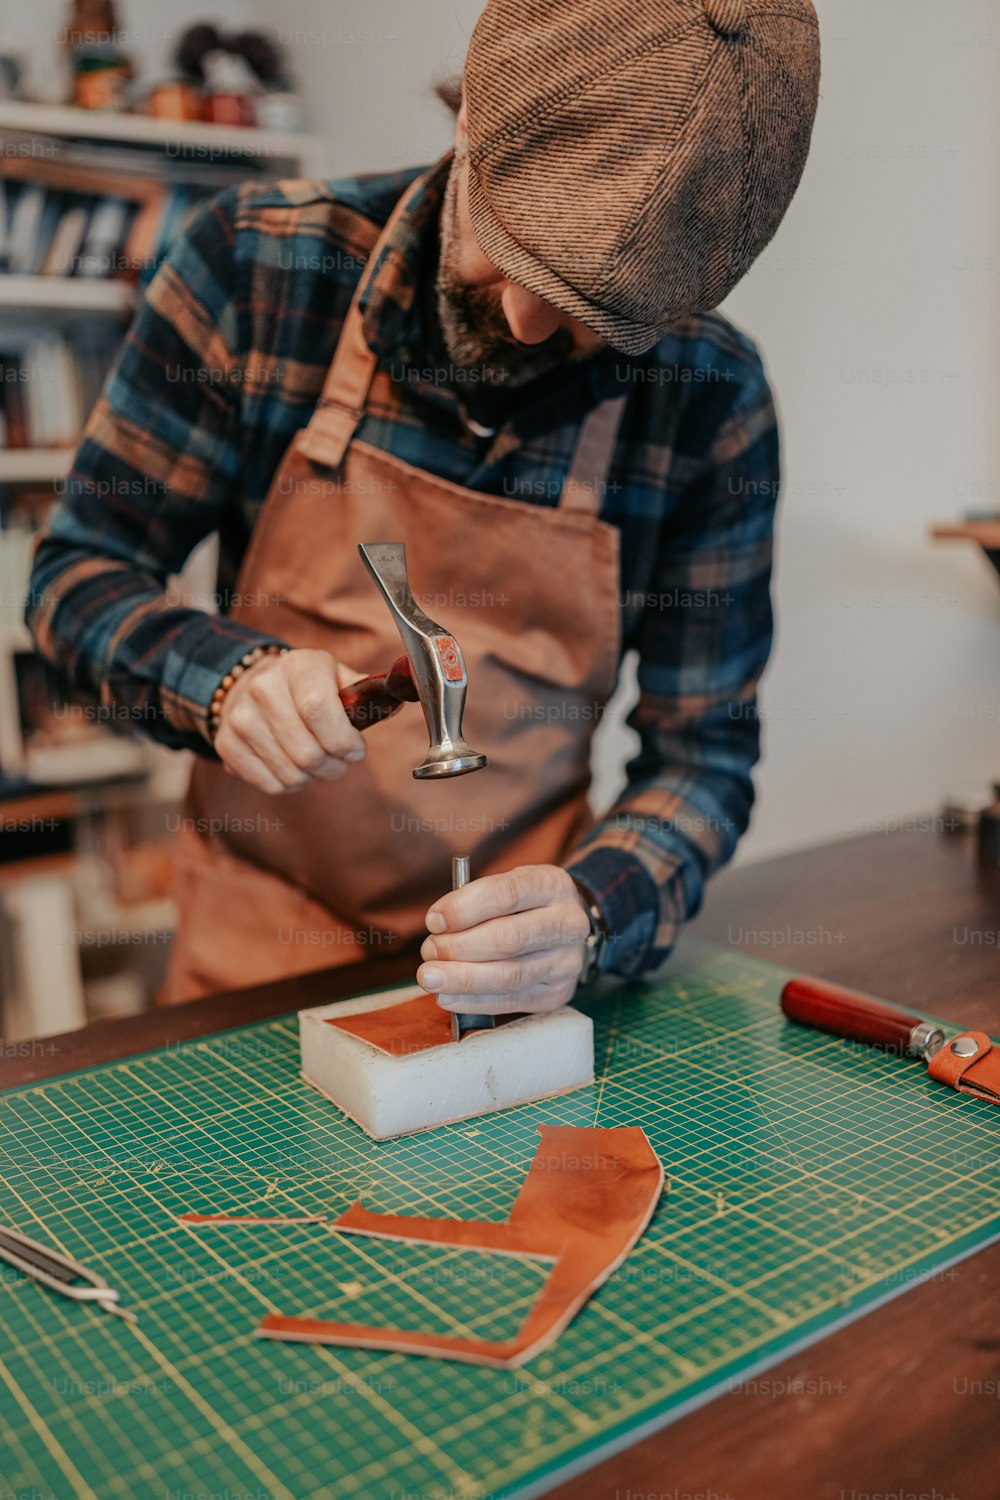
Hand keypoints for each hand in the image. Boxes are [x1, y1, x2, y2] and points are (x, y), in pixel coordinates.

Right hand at [215, 648, 368, 793]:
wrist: (250, 685)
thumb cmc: (305, 686)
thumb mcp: (334, 677)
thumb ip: (365, 692)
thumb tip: (400, 700)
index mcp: (298, 666)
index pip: (319, 709)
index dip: (344, 740)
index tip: (356, 750)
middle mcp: (264, 688)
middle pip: (308, 751)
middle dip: (335, 767)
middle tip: (340, 762)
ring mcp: (241, 717)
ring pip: (291, 774)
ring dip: (314, 777)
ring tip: (317, 763)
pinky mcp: (227, 744)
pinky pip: (271, 784)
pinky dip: (291, 785)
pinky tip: (293, 766)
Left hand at [417, 864, 590, 1015]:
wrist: (565, 929)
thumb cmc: (524, 904)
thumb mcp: (509, 884)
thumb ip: (476, 900)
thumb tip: (439, 927)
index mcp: (552, 885)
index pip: (506, 894)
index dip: (464, 909)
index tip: (433, 920)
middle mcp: (567, 924)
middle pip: (508, 939)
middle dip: (459, 947)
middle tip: (428, 951)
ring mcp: (566, 962)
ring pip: (509, 975)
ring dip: (462, 978)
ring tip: (430, 977)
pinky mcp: (557, 993)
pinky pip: (510, 1000)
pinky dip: (473, 1001)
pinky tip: (447, 996)